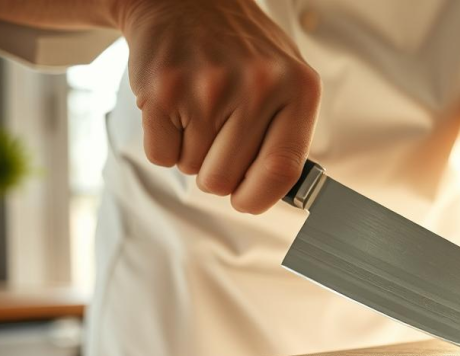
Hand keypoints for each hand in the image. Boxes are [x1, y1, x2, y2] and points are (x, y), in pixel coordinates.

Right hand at [117, 0, 319, 212]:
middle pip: (226, 178)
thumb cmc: (241, 51)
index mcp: (299, 89)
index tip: (245, 201)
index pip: (282, 170)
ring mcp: (210, 87)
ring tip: (198, 110)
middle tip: (215, 135)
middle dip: (216, 170)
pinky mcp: (164, 89)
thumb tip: (280, 195)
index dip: (259, 197)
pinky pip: (161, 156)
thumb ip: (288, 136)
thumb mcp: (284, 79)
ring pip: (193, 168)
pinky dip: (163, 142)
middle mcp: (258, 86)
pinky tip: (175, 107)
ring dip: (191, 151)